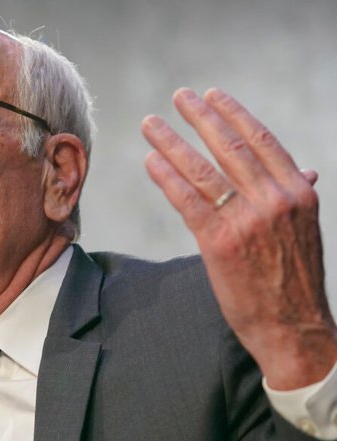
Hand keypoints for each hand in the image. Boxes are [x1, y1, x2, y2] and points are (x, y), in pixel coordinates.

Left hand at [141, 87, 336, 389]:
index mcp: (298, 192)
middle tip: (178, 96)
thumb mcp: (305, 230)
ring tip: (151, 124)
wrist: (294, 328)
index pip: (262, 140)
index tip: (212, 95)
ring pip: (203, 170)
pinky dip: (166, 177)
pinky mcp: (219, 243)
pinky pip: (187, 201)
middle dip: (200, 116)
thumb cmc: (295, 279)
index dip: (233, 114)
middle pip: (230, 146)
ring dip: (172, 142)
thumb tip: (305, 170)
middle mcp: (275, 200)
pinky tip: (150, 161)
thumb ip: (295, 197)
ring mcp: (247, 221)